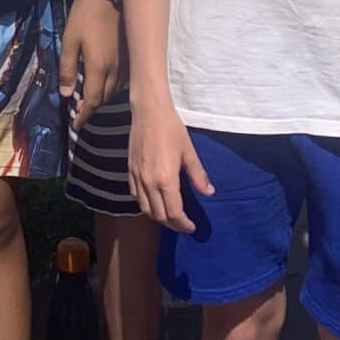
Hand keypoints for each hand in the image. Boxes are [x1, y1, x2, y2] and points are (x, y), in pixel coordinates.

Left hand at [60, 0, 121, 126]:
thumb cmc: (84, 17)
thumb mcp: (69, 42)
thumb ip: (67, 69)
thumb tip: (66, 94)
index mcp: (98, 68)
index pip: (91, 100)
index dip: (83, 115)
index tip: (75, 125)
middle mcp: (114, 70)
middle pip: (104, 98)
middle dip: (92, 107)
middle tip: (80, 111)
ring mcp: (125, 63)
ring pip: (115, 90)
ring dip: (102, 98)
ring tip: (90, 99)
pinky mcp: (130, 56)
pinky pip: (122, 80)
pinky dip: (112, 87)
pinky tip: (104, 82)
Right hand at [129, 103, 212, 233]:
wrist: (149, 112)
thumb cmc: (172, 129)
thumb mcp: (189, 152)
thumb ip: (198, 175)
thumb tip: (209, 193)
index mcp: (166, 179)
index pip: (174, 213)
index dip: (183, 224)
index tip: (191, 227)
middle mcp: (149, 182)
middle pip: (159, 215)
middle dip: (172, 224)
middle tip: (183, 225)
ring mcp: (137, 177)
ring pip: (145, 208)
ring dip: (158, 217)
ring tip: (170, 217)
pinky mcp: (129, 171)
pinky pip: (135, 195)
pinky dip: (145, 204)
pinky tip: (154, 202)